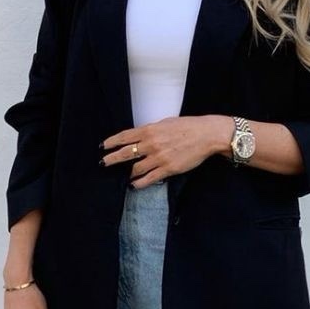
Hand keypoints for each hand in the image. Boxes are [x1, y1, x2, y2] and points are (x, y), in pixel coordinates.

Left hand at [100, 115, 231, 187]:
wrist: (206, 135)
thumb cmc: (188, 126)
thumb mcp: (165, 123)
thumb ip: (151, 130)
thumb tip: (140, 136)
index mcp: (149, 130)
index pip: (124, 137)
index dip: (112, 142)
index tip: (104, 146)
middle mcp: (151, 144)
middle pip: (125, 154)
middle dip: (112, 159)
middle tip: (103, 163)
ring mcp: (158, 158)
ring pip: (136, 169)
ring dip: (128, 173)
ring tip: (125, 176)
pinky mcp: (168, 169)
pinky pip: (149, 179)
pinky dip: (139, 183)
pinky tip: (134, 185)